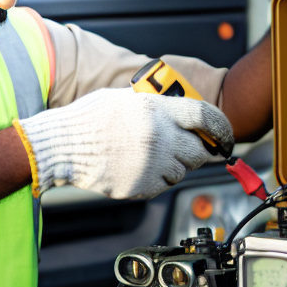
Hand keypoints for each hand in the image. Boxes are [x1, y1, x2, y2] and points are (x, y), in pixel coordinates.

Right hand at [17, 88, 233, 199]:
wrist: (61, 146)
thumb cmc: (89, 120)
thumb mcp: (125, 99)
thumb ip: (158, 107)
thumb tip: (185, 117)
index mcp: (157, 110)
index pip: (206, 117)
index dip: (221, 128)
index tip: (225, 136)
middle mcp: (159, 137)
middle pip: (199, 151)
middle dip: (196, 152)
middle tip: (183, 149)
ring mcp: (151, 164)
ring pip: (182, 171)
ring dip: (172, 166)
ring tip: (145, 156)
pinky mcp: (141, 186)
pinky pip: (162, 186)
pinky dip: (154, 179)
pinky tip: (134, 167)